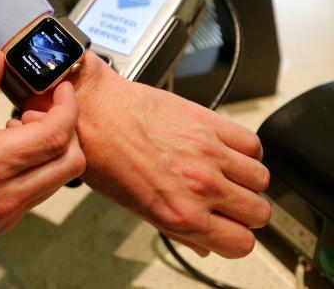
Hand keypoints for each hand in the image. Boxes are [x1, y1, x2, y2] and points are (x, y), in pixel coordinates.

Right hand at [0, 50, 84, 286]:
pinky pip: (42, 192)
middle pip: (71, 160)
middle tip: (44, 111)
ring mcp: (8, 213)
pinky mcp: (6, 224)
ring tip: (25, 131)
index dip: (67, 107)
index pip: (54, 134)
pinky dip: (42, 168)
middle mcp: (5, 193)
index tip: (61, 92)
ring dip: (57, 149)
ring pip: (61, 178)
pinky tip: (15, 154)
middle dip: (69, 128)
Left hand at [25, 51, 270, 258]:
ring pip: (261, 179)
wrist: (95, 112)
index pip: (241, 244)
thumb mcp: (134, 207)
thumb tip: (203, 245)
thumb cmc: (105, 157)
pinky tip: (226, 149)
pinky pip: (252, 143)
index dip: (237, 238)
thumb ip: (176, 229)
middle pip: (259, 213)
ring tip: (226, 173)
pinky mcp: (210, 123)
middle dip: (246, 212)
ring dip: (248, 180)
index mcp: (181, 214)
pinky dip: (245, 150)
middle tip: (230, 201)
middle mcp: (200, 186)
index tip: (232, 228)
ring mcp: (209, 153)